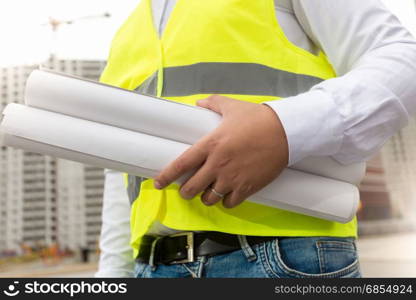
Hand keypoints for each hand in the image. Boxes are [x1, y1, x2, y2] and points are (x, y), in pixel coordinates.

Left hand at [154, 95, 288, 207]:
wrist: (286, 131)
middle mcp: (218, 165)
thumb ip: (212, 104)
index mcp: (210, 145)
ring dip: (205, 197)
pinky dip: (225, 201)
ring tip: (208, 191)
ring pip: (208, 199)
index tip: (158, 183)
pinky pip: (229, 203)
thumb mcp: (232, 106)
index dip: (166, 176)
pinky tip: (227, 195)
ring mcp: (232, 178)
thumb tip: (199, 103)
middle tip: (187, 189)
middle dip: (185, 191)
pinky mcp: (247, 187)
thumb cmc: (258, 118)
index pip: (181, 164)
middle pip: (191, 188)